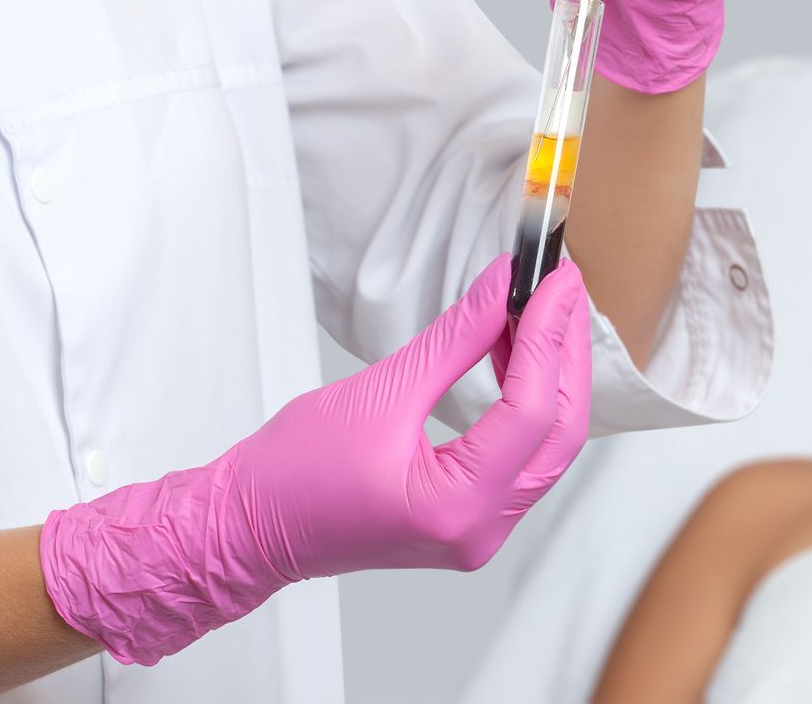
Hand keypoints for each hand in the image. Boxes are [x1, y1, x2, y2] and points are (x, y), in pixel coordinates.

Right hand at [38, 255, 591, 664]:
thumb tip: (503, 288)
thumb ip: (456, 338)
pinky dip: (527, 403)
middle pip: (558, 432)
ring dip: (551, 375)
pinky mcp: (470, 519)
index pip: (532, 411)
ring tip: (544, 309)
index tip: (556, 280)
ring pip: (547, 446)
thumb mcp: (381, 390)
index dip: (549, 336)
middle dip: (564, 353)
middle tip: (562, 286)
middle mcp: (482, 530)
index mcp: (458, 506)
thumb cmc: (292, 472)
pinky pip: (521, 456)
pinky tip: (517, 353)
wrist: (247, 528)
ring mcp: (480, 531)